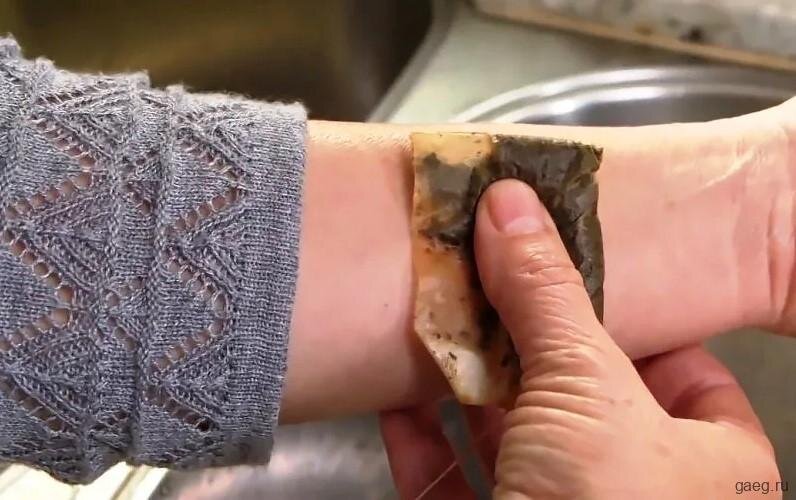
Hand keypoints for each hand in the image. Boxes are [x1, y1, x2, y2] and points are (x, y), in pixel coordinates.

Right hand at [382, 180, 779, 498]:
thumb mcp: (588, 387)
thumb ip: (548, 295)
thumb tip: (514, 205)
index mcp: (706, 463)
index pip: (678, 365)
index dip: (622, 312)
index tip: (564, 268)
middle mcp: (634, 493)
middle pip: (572, 391)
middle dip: (517, 336)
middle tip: (480, 277)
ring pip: (506, 435)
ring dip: (460, 379)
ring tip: (429, 320)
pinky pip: (453, 480)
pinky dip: (422, 437)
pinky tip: (397, 397)